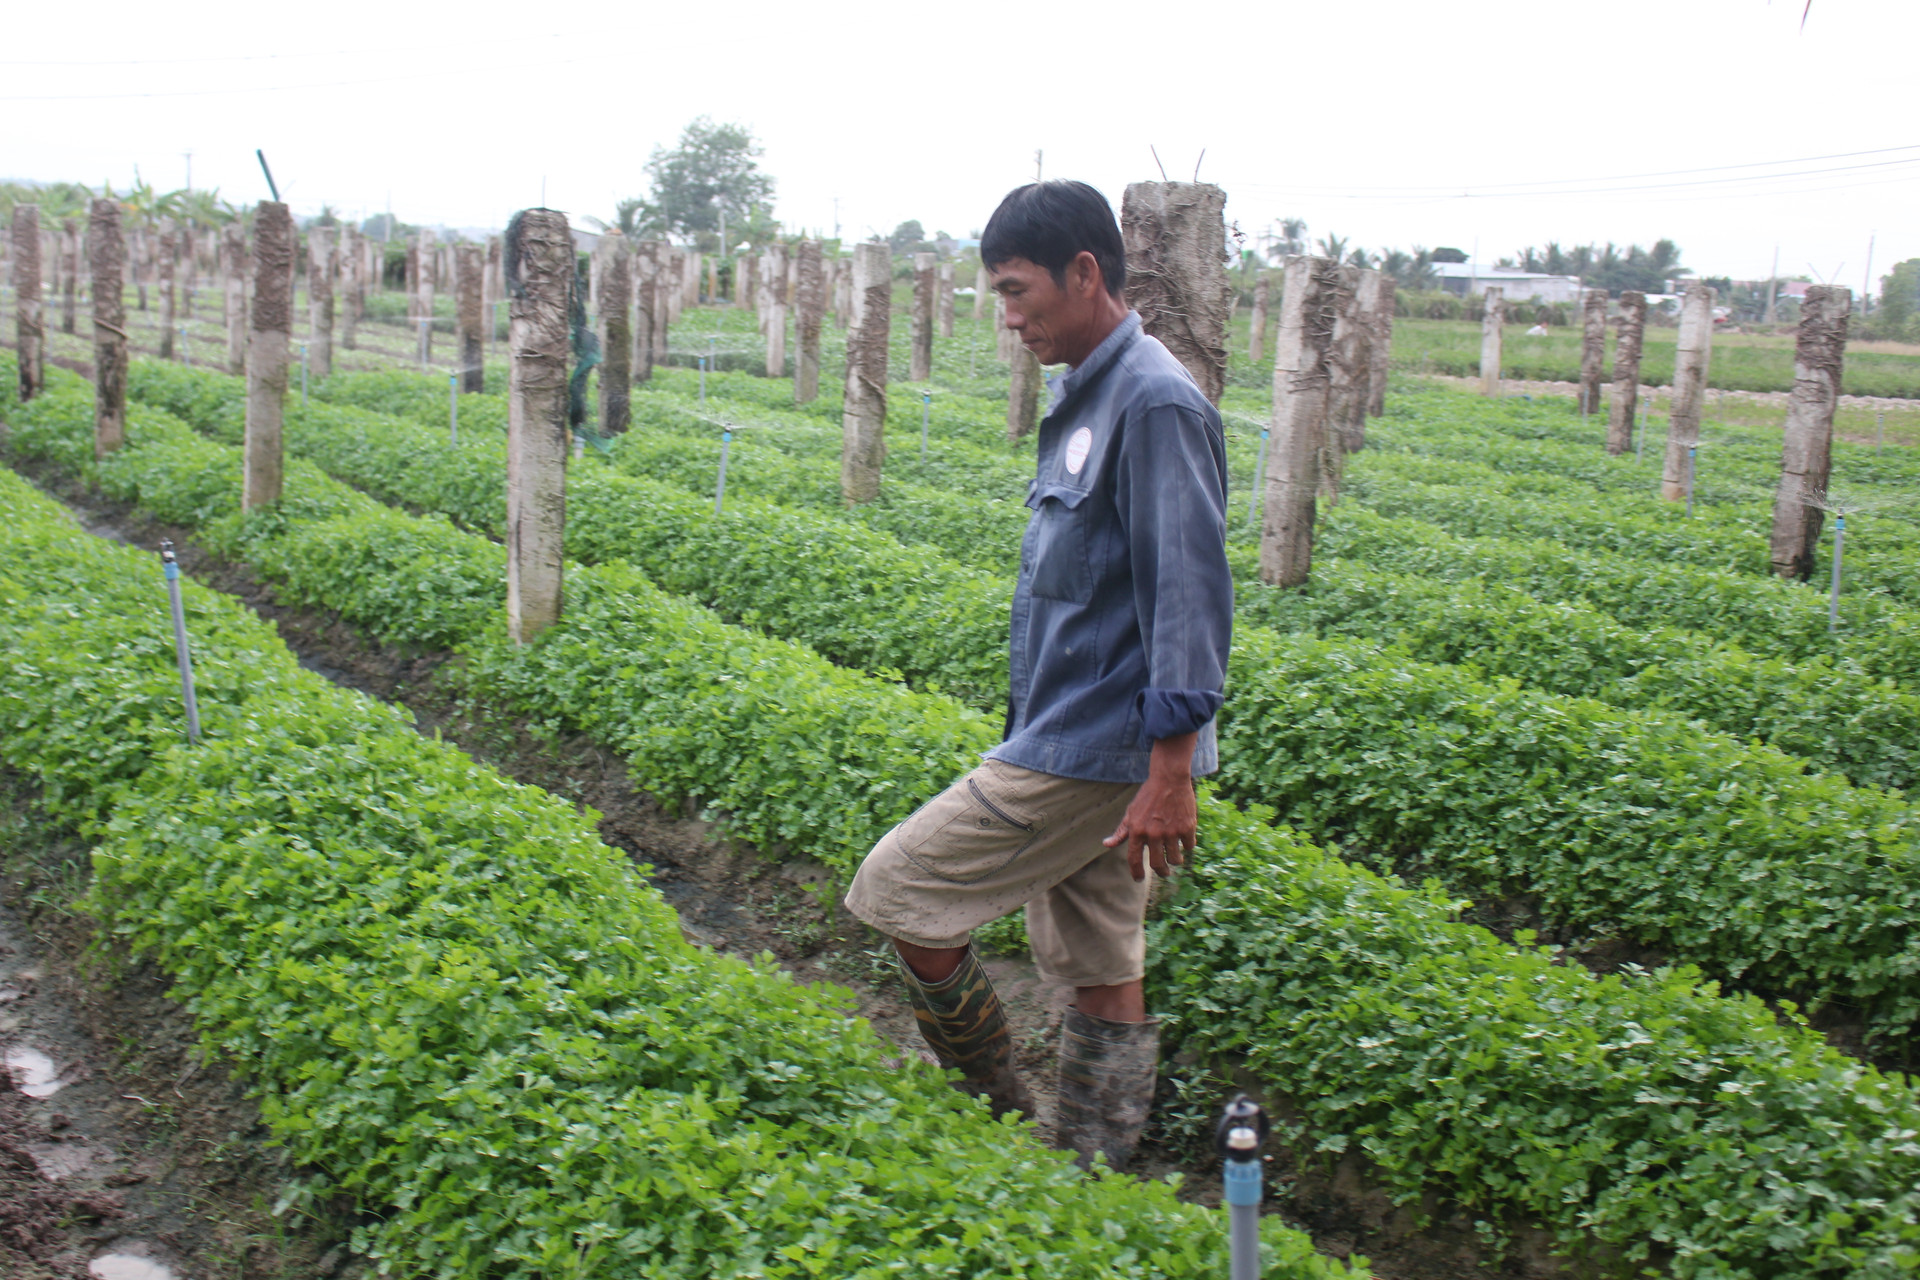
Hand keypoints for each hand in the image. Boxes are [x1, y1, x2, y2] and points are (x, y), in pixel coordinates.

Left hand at [1104, 733, 1198, 880]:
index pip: (1134, 859)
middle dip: (1161, 872)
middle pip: (1157, 864)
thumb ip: (1121, 831)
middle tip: (1163, 873)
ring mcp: (1171, 832)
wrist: (1169, 779)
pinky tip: (1184, 841)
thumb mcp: (1131, 813)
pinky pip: (1189, 846)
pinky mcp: (1187, 827)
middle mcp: (1153, 833)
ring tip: (1174, 858)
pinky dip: (1186, 846)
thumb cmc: (1148, 796)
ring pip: (1175, 859)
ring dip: (1175, 861)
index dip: (1136, 872)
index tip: (1139, 879)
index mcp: (1137, 831)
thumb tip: (1106, 845)